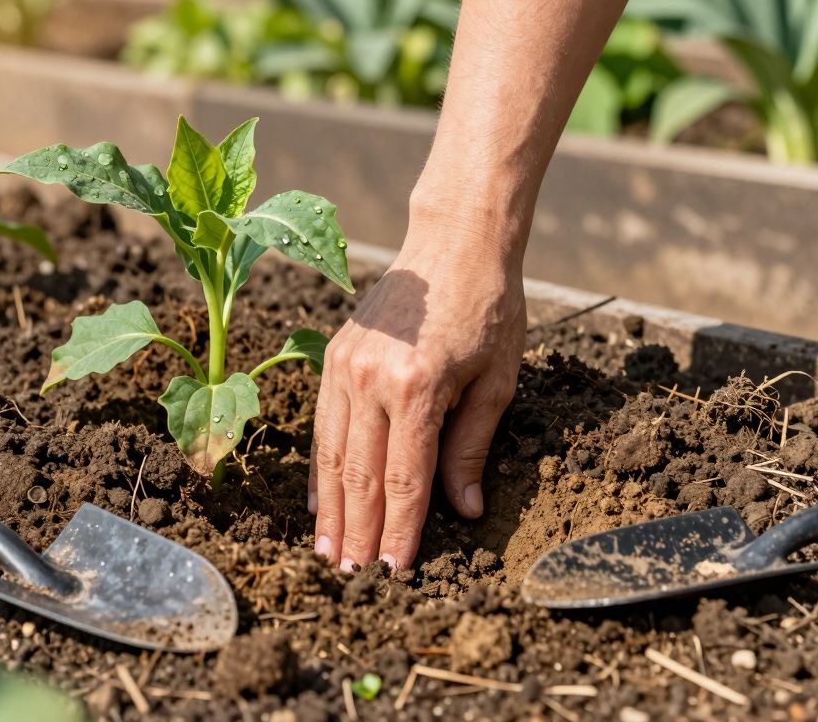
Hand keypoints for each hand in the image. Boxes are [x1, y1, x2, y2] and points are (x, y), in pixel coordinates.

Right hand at [310, 207, 525, 570]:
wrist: (452, 239)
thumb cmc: (487, 306)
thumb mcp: (497, 380)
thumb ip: (471, 447)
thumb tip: (465, 510)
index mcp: (417, 386)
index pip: (404, 479)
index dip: (400, 531)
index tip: (393, 571)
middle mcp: (371, 378)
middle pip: (359, 475)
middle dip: (357, 532)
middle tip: (350, 579)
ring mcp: (344, 365)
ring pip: (331, 454)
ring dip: (330, 510)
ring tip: (327, 554)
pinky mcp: (332, 355)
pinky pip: (322, 424)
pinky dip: (320, 468)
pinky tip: (320, 502)